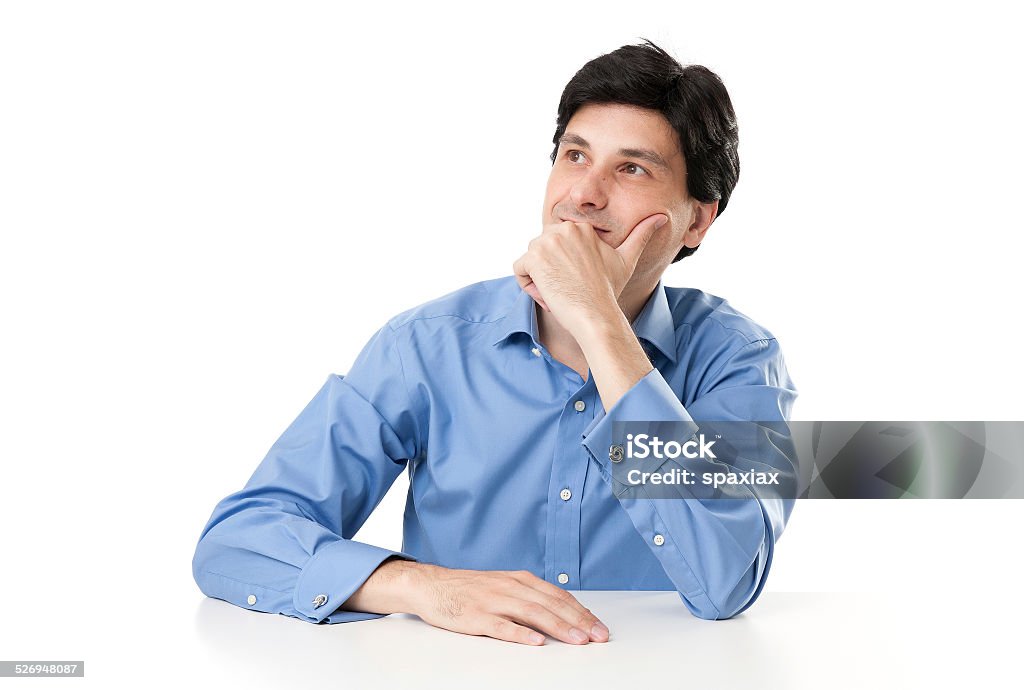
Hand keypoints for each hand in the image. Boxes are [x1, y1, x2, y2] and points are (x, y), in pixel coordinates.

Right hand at [342, 560, 609, 645]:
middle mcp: (510, 587)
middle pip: (551, 604)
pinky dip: (520, 633)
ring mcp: (493, 600)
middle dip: (578, 621)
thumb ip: (530, 598)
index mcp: (520, 579)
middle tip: (597, 636)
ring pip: (532, 613)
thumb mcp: (505, 586)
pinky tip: (536, 641)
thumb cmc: (471, 589)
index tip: (599, 627)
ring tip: (577, 640)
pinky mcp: (477, 615)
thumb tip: (562, 614)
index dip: (581, 612)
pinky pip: (502, 625)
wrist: (432, 585)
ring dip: (557, 627)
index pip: (558, 596)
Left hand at [512, 214, 667, 335]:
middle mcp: (563, 229)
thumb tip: (662, 216)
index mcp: (580, 227)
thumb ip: (641, 235)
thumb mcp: (627, 259)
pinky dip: (528, 286)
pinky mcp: (533, 258)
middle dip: (549, 272)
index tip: (577, 281)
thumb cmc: (609, 291)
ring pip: (530, 261)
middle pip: (541, 251)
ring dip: (539, 280)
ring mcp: (547, 242)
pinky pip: (519, 270)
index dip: (563, 266)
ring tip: (559, 293)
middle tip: (568, 289)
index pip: (556, 245)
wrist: (596, 315)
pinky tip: (548, 295)